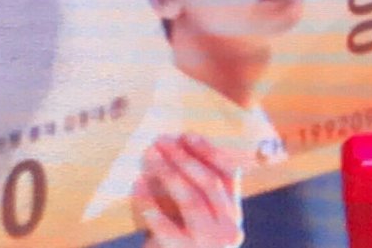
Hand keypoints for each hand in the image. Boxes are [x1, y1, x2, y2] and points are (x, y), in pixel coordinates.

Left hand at [134, 133, 243, 247]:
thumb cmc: (181, 239)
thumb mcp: (197, 215)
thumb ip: (197, 187)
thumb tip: (176, 145)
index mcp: (233, 212)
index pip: (228, 173)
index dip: (208, 151)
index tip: (186, 134)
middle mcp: (229, 228)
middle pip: (208, 182)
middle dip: (184, 157)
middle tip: (161, 141)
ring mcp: (210, 244)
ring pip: (191, 199)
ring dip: (168, 173)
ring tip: (149, 156)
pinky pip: (166, 226)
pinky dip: (150, 203)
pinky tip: (138, 184)